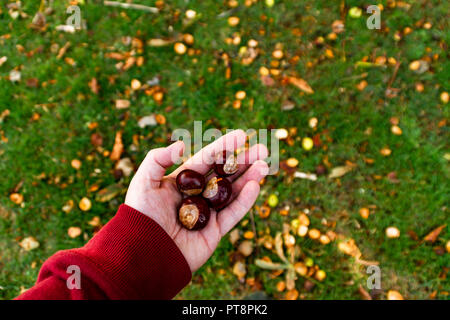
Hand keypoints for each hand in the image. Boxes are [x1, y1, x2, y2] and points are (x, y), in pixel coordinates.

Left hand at [125, 130, 268, 271]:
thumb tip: (182, 144)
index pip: (207, 159)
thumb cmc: (140, 215)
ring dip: (249, 178)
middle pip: (225, 174)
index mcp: (182, 181)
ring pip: (232, 192)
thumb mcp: (143, 182)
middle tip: (262, 150)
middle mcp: (197, 195)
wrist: (143, 252)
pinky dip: (245, 200)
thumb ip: (158, 159)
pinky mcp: (215, 231)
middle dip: (243, 162)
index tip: (242, 135)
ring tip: (265, 166)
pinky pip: (233, 213)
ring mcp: (208, 213)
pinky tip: (255, 186)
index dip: (224, 147)